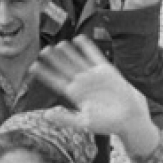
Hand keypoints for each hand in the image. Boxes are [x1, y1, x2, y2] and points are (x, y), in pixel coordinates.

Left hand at [30, 37, 155, 150]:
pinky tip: (79, 39)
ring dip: (68, 52)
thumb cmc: (107, 124)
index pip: (55, 81)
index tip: (33, 66)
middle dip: (54, 60)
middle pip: (64, 68)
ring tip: (58, 44)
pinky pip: (94, 55)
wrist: (129, 119)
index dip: (45, 74)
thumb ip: (65, 119)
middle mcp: (81, 83)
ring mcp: (92, 76)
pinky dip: (87, 47)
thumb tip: (46, 115)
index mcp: (74, 95)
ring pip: (77, 60)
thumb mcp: (84, 123)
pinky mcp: (105, 70)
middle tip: (43, 50)